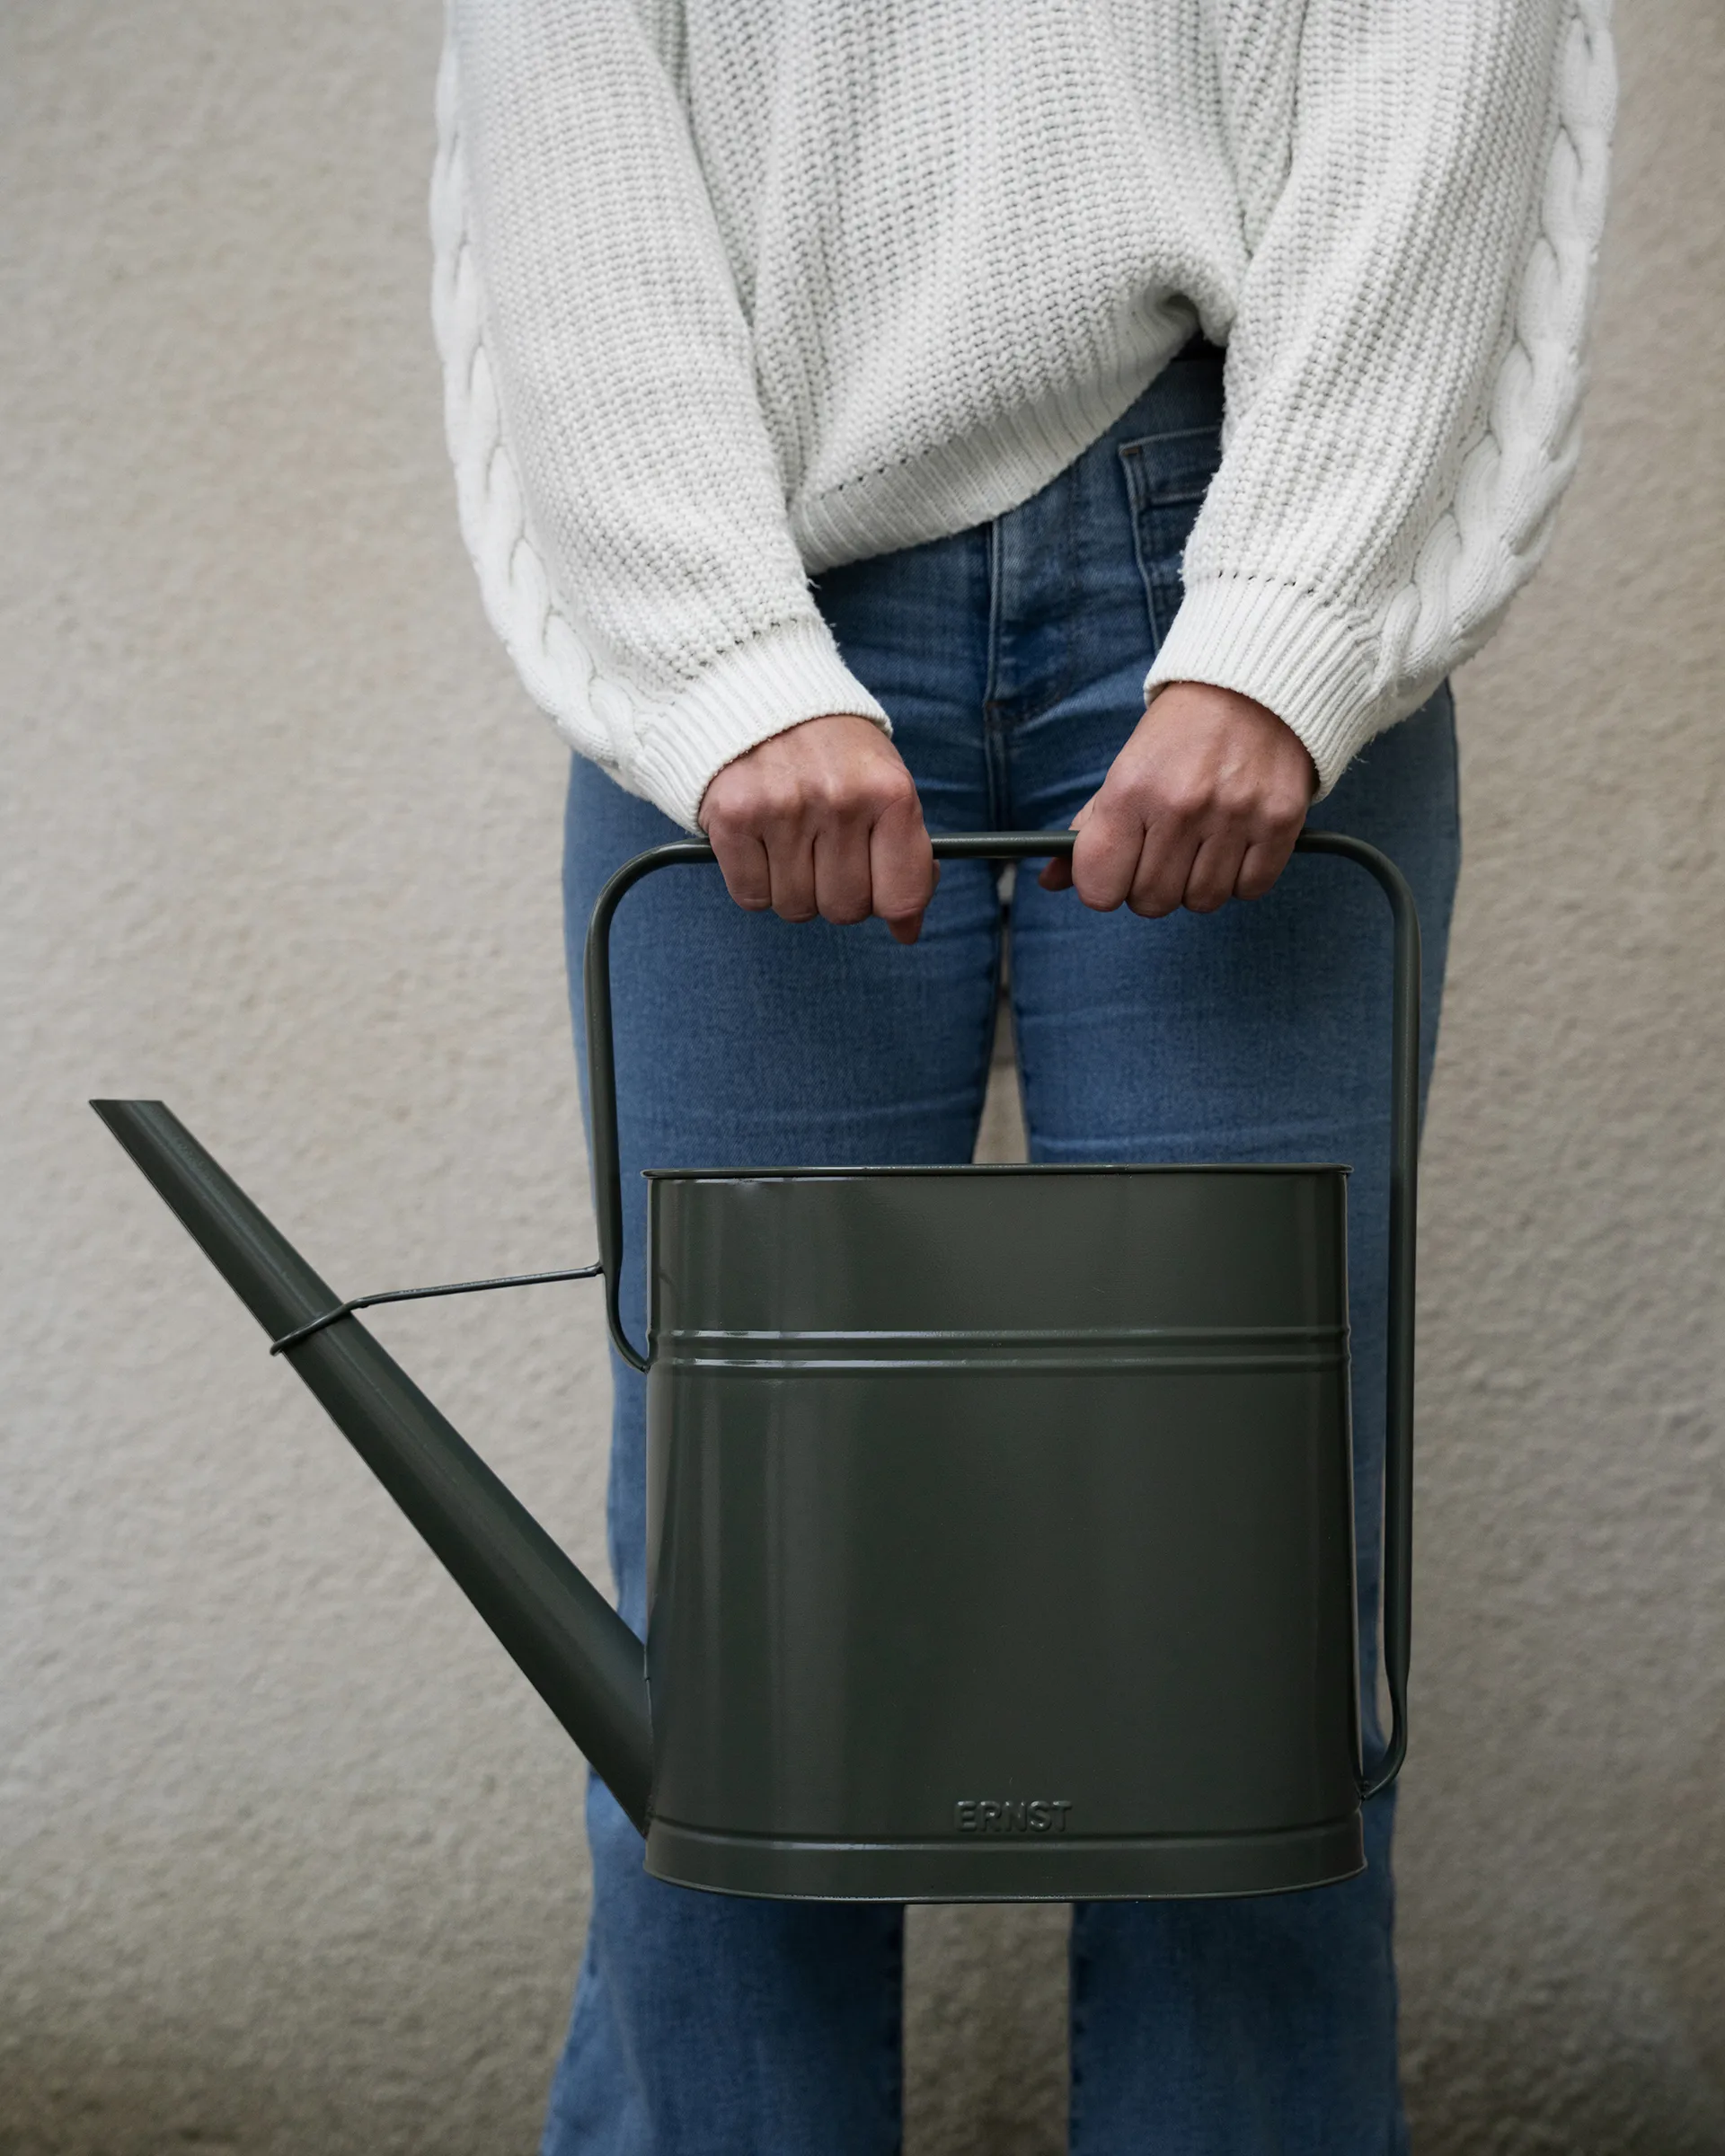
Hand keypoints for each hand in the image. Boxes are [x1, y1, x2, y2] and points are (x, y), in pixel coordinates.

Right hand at [698, 713, 937, 944]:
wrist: (756, 691)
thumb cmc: (830, 750)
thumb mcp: (883, 784)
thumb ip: (904, 854)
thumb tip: (908, 930)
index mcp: (890, 791)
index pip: (902, 896)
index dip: (893, 907)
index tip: (880, 891)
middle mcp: (840, 800)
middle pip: (845, 909)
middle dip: (836, 891)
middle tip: (824, 847)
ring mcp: (783, 809)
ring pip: (796, 907)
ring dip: (792, 886)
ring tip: (790, 836)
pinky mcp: (733, 817)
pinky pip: (751, 896)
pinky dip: (754, 880)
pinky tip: (759, 840)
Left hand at [1039, 683, 1315, 915]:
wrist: (1252, 687)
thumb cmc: (1178, 737)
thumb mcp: (1123, 771)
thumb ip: (1089, 830)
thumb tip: (1051, 881)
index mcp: (1130, 789)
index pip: (1099, 887)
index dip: (1103, 888)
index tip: (1114, 873)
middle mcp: (1181, 804)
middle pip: (1151, 902)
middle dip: (1151, 888)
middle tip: (1162, 855)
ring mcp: (1234, 815)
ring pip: (1203, 901)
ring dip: (1198, 884)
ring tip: (1202, 844)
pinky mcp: (1280, 821)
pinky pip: (1250, 889)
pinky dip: (1241, 878)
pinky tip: (1236, 844)